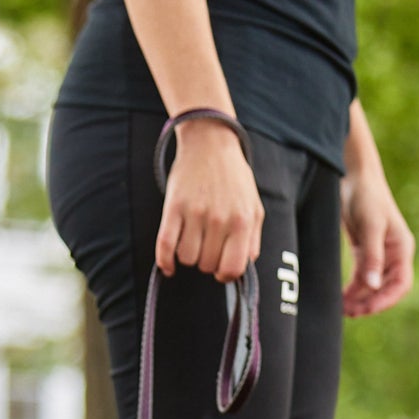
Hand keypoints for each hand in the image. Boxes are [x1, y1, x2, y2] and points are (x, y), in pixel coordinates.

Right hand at [156, 119, 263, 281]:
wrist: (209, 143)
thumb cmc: (234, 179)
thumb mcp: (254, 208)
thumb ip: (252, 240)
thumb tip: (241, 268)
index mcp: (242, 221)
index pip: (233, 268)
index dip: (226, 275)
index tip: (221, 269)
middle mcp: (219, 219)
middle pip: (207, 265)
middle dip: (207, 262)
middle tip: (207, 247)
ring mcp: (195, 213)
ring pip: (187, 258)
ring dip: (188, 257)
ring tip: (193, 243)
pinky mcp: (173, 207)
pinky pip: (165, 245)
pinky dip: (165, 261)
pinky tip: (168, 266)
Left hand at [341, 168, 414, 316]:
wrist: (352, 174)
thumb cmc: (366, 195)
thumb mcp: (370, 226)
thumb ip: (372, 256)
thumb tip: (373, 286)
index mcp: (402, 248)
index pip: (401, 284)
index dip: (385, 300)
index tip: (367, 310)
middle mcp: (393, 253)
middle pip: (386, 289)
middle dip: (370, 303)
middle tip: (350, 313)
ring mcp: (379, 253)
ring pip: (372, 285)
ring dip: (359, 299)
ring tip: (342, 309)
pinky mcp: (364, 250)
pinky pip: (361, 276)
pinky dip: (352, 288)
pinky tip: (341, 297)